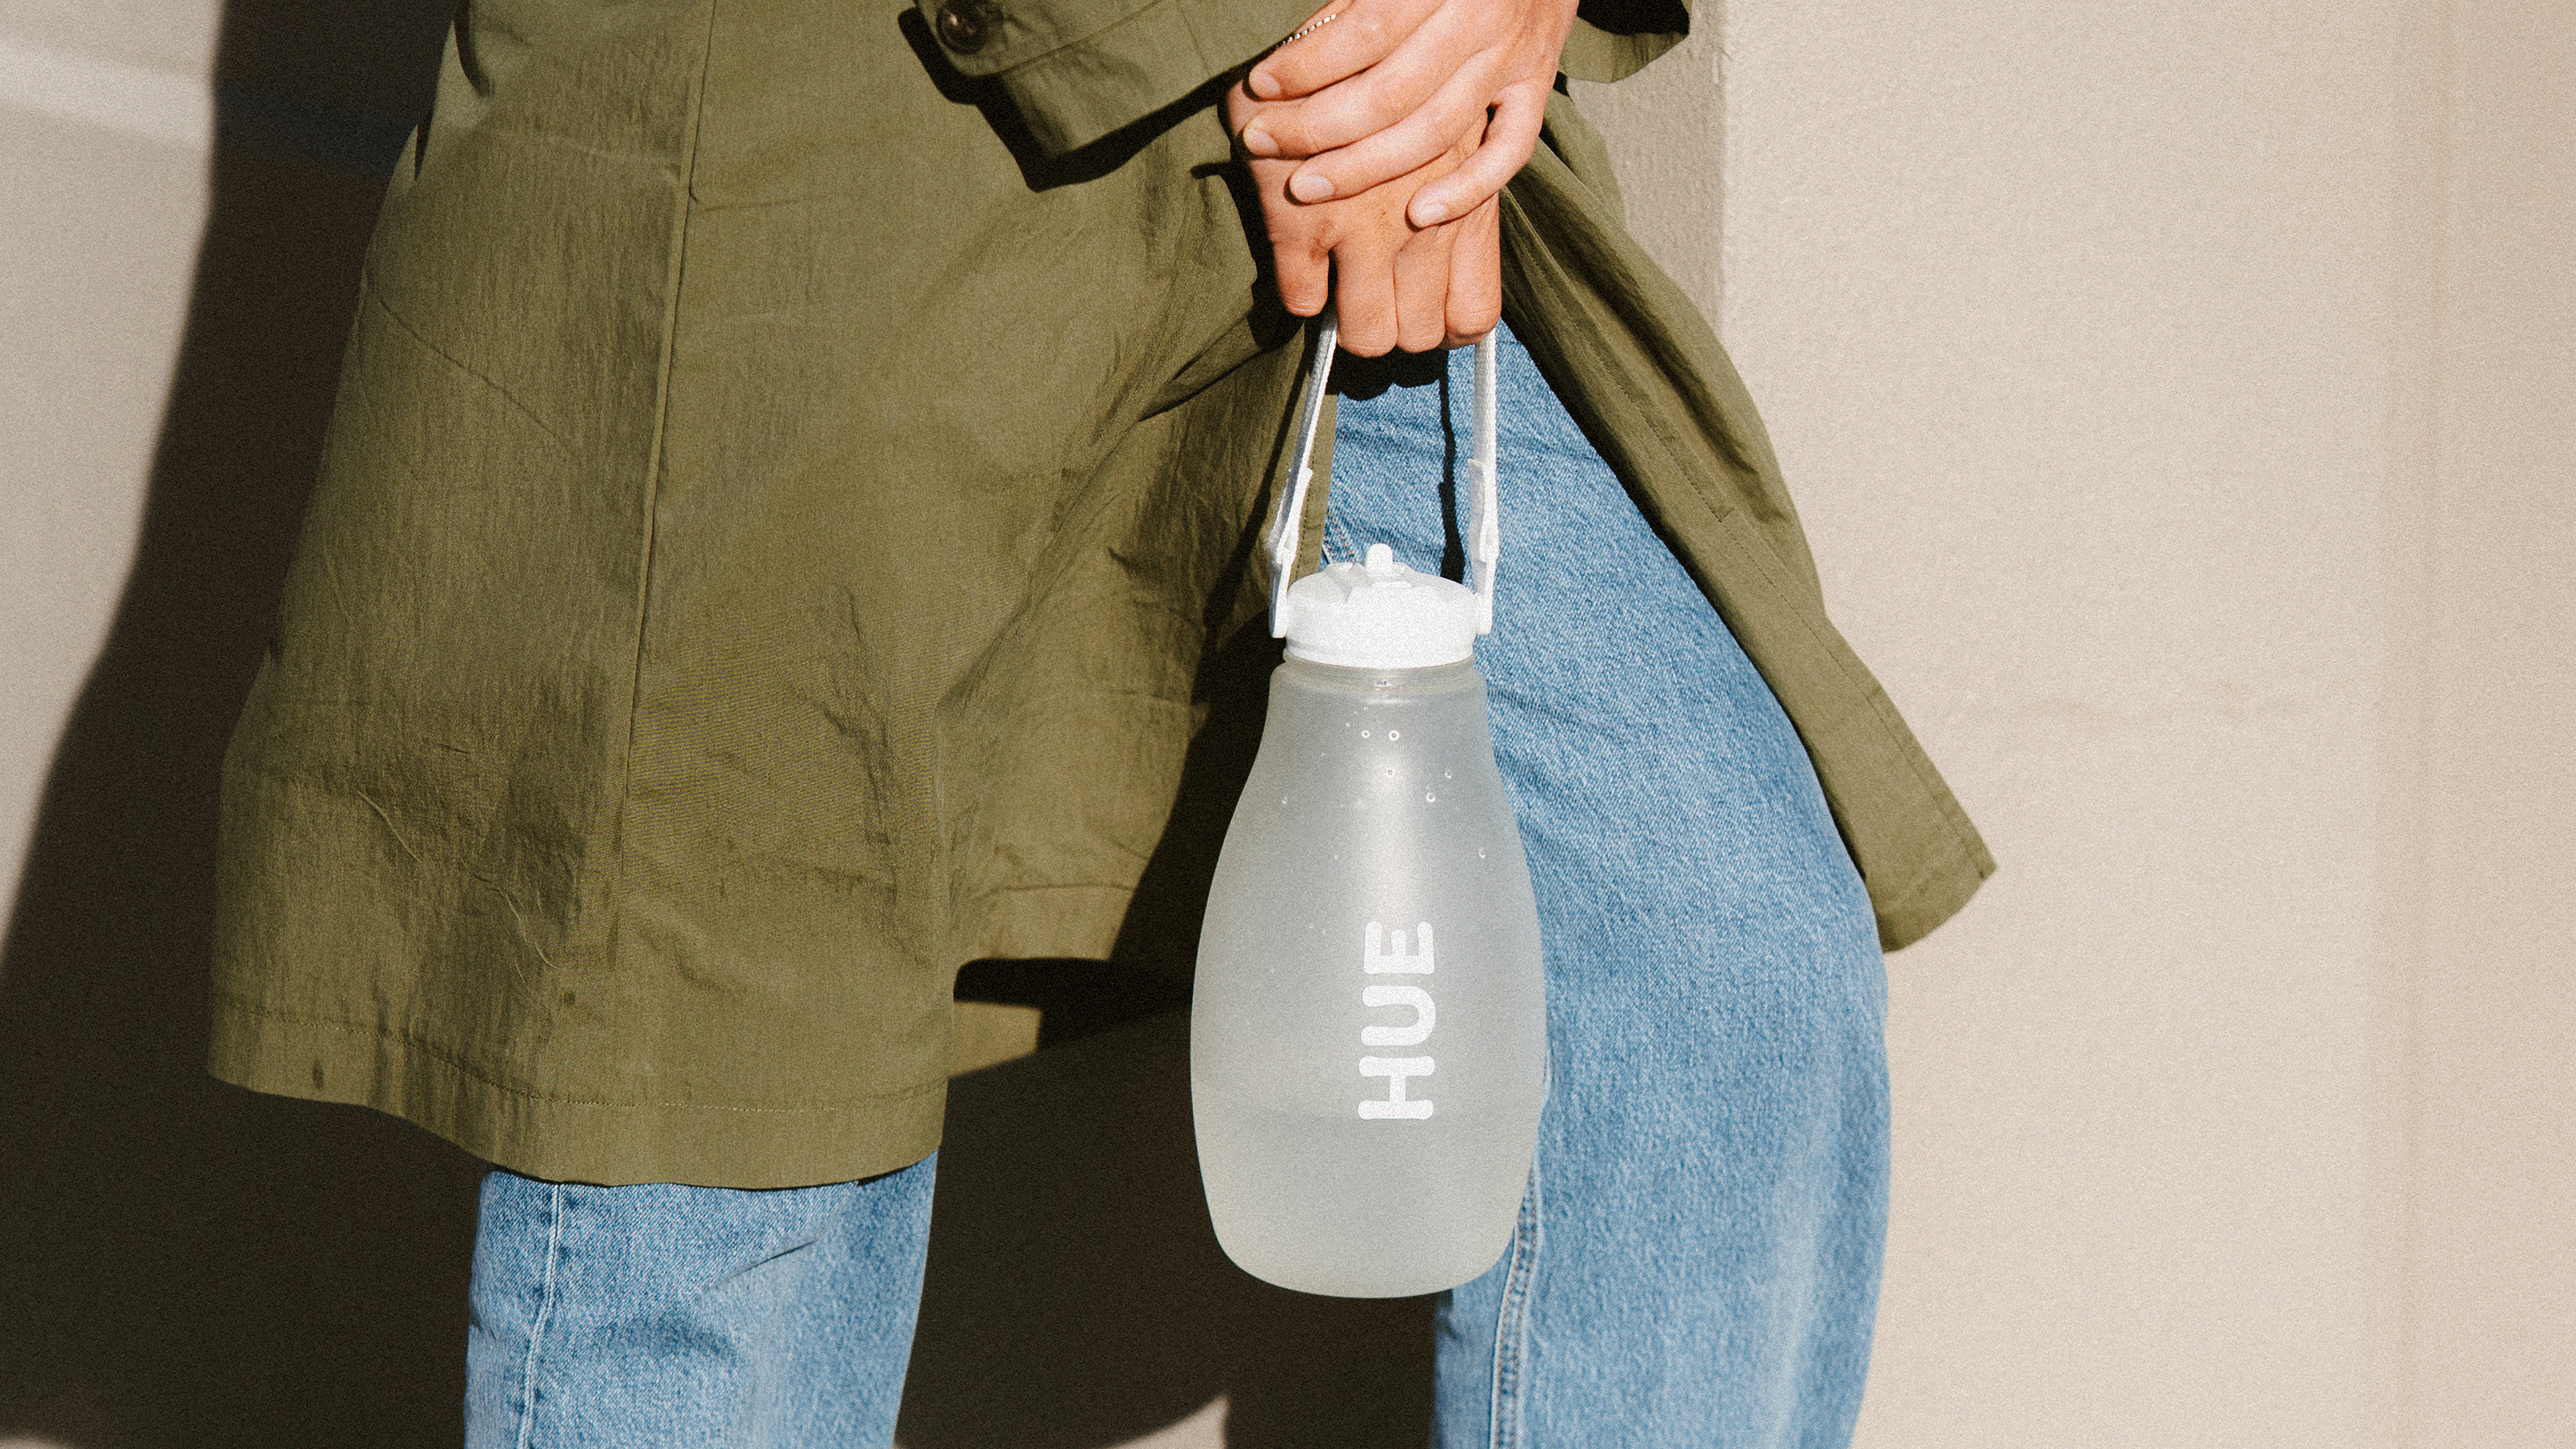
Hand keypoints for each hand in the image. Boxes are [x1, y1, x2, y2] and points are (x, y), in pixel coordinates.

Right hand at [1229, 76, 1502, 354]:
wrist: (1343, 32)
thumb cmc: (1407, 69)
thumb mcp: (1458, 127)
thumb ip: (1460, 188)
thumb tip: (1439, 244)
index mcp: (1467, 208)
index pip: (1473, 314)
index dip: (1447, 327)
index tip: (1425, 313)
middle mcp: (1423, 231)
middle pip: (1419, 335)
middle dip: (1395, 328)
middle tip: (1375, 302)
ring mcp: (1362, 230)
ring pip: (1364, 334)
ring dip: (1347, 321)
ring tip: (1338, 290)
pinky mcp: (1300, 222)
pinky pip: (1301, 299)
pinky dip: (1298, 294)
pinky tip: (1299, 263)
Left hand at [1235, 0, 1578, 228]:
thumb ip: (1356, 5)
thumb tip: (1291, 55)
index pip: (1367, 32)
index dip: (1308, 64)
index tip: (1260, 84)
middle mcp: (1482, 21)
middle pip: (1392, 93)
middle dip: (1318, 125)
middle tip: (1262, 140)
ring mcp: (1513, 60)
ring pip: (1435, 130)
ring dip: (1364, 166)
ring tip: (1305, 186)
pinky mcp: (1537, 90)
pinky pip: (1508, 153)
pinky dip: (1467, 190)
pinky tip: (1418, 215)